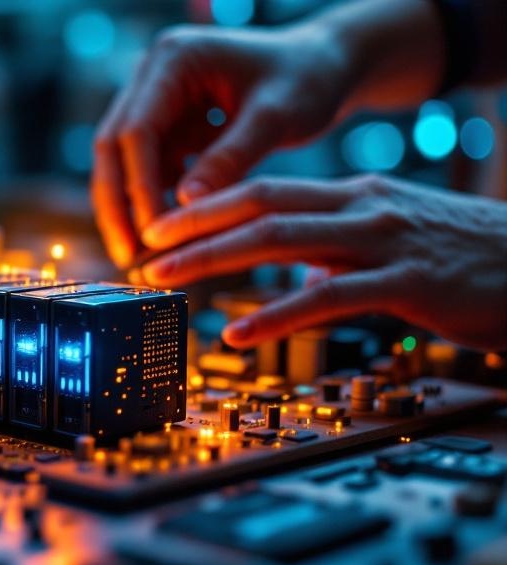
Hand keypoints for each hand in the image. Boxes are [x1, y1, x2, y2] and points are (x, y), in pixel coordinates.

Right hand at [91, 23, 351, 266]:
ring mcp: (157, 99)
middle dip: (117, 203)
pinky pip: (149, 167)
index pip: (137, 131)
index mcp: (173, 59)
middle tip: (126, 256)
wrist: (324, 66)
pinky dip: (154, 201)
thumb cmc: (308, 79)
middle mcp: (154, 75)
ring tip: (143, 256)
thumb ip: (231, 158)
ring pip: (123, 161)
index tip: (150, 236)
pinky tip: (170, 235)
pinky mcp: (169, 123)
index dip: (138, 186)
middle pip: (113, 146)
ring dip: (130, 207)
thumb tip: (185, 206)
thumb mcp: (276, 117)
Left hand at [140, 175, 506, 350]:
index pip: (265, 190)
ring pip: (283, 239)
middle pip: (261, 206)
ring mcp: (384, 241)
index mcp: (354, 196)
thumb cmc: (462, 257)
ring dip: (216, 258)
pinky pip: (329, 296)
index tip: (162, 224)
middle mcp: (362, 207)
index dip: (207, 205)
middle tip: (145, 248)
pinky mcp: (409, 283)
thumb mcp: (392, 237)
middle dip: (195, 226)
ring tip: (169, 278)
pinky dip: (276, 313)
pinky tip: (238, 331)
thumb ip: (339, 247)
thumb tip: (296, 269)